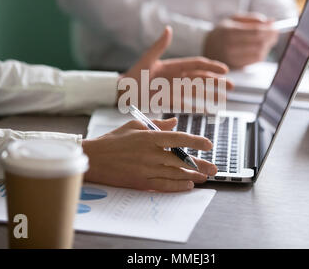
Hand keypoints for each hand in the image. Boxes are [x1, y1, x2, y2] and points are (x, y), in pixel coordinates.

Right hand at [82, 118, 217, 191]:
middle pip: (181, 160)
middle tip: (214, 169)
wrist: (94, 158)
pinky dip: (177, 186)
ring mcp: (145, 169)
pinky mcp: (140, 182)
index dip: (196, 141)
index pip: (178, 138)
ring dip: (192, 176)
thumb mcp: (134, 126)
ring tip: (205, 177)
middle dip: (200, 165)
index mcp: (149, 137)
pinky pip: (163, 185)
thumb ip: (157, 124)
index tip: (209, 145)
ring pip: (175, 174)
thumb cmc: (113, 140)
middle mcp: (150, 153)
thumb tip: (175, 122)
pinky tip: (188, 185)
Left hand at [120, 26, 233, 110]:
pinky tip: (208, 110)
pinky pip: (186, 104)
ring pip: (197, 92)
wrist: (123, 92)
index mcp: (173, 66)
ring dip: (211, 94)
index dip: (211, 66)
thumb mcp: (146, 60)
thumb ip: (158, 46)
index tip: (224, 70)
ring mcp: (174, 90)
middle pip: (201, 79)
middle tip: (232, 86)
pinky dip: (197, 107)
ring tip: (225, 98)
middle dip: (216, 82)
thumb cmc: (133, 75)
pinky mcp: (170, 101)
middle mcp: (177, 78)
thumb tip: (168, 29)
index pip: (196, 65)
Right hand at [204, 13, 278, 68]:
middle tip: (275, 33)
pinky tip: (260, 48)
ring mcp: (231, 58)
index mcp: (229, 32)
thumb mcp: (234, 19)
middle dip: (270, 38)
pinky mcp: (234, 66)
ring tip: (267, 40)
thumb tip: (271, 21)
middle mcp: (229, 46)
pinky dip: (261, 54)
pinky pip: (254, 61)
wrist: (207, 47)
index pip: (255, 32)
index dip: (269, 30)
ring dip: (267, 47)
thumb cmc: (223, 31)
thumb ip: (252, 19)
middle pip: (258, 43)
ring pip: (258, 53)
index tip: (276, 27)